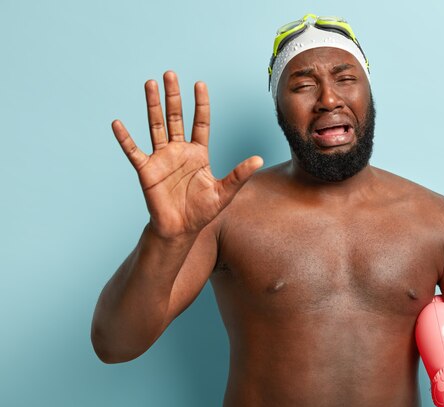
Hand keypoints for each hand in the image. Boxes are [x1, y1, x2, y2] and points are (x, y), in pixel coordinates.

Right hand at [112, 71, 262, 238]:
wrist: (181, 230)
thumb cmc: (202, 211)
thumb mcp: (224, 192)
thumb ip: (239, 174)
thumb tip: (258, 159)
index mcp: (199, 153)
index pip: (200, 122)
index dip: (200, 104)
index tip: (199, 84)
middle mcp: (179, 151)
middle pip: (176, 117)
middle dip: (173, 96)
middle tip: (170, 73)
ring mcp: (162, 158)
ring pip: (156, 126)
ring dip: (152, 105)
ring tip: (149, 83)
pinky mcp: (146, 170)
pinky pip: (134, 151)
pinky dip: (125, 138)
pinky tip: (118, 123)